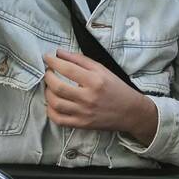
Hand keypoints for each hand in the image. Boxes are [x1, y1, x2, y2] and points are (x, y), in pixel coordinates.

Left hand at [43, 50, 157, 141]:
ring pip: (56, 104)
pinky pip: (59, 120)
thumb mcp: (102, 69)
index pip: (67, 69)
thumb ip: (80, 60)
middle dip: (48, 77)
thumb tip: (59, 53)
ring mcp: (84, 113)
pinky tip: (52, 103)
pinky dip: (50, 111)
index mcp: (95, 81)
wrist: (131, 112)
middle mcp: (88, 97)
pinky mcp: (82, 125)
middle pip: (58, 87)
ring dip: (47, 93)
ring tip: (50, 87)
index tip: (47, 58)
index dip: (53, 62)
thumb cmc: (116, 88)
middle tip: (48, 72)